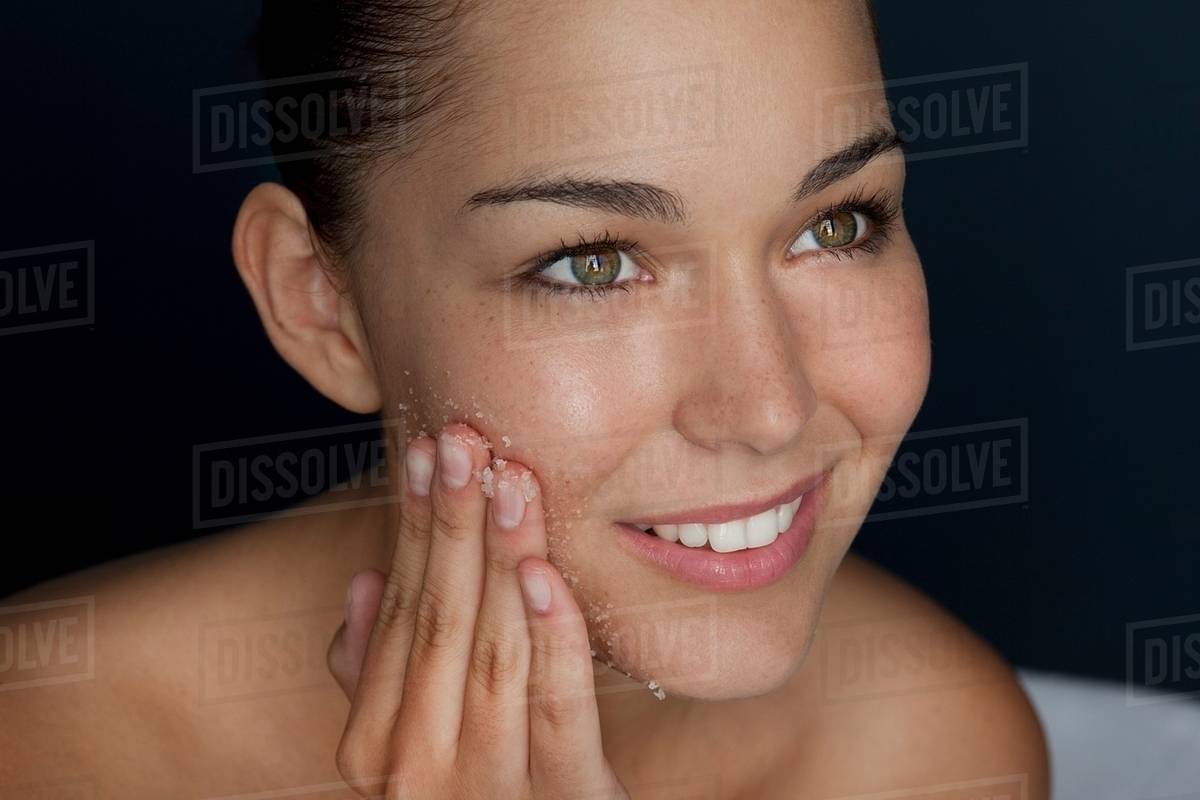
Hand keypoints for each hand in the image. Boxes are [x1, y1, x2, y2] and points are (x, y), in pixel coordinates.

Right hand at [326, 424, 628, 799]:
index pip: (395, 613)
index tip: (423, 451)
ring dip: (498, 557)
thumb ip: (378, 677)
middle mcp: (413, 772)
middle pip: (436, 623)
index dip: (409, 530)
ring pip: (490, 652)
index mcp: (371, 748)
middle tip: (463, 440)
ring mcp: (487, 794)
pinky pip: (558, 710)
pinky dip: (551, 636)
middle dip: (449, 525)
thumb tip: (361, 585)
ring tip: (507, 478)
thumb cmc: (477, 797)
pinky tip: (541, 572)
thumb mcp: (417, 745)